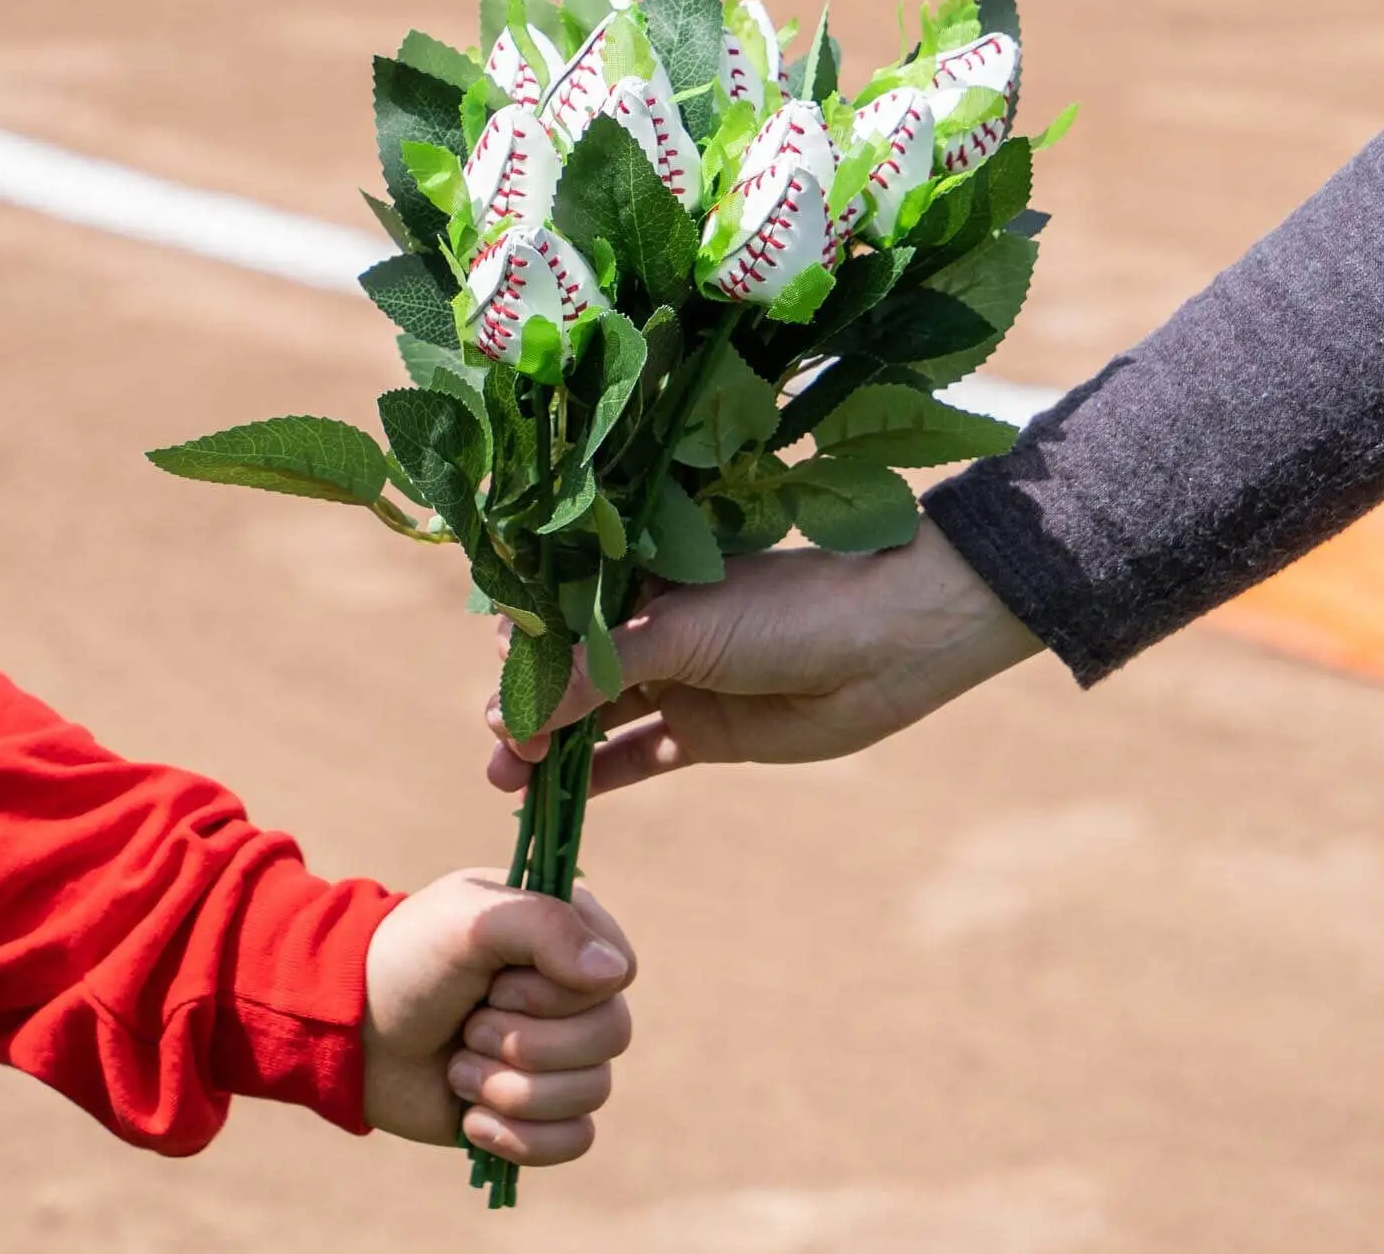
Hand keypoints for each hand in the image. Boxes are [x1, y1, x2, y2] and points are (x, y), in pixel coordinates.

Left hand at [362, 869, 634, 1164]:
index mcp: (567, 934)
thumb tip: (615, 976)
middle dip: (527, 1041)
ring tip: (459, 1065)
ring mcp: (559, 1054)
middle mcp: (572, 993)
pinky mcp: (538, 1110)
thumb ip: (545, 928)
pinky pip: (572, 1141)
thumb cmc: (408, 958)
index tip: (501, 980)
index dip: (562, 989)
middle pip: (610, 1035)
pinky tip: (471, 1117)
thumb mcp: (470, 920)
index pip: (618, 972)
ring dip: (511, 1087)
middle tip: (470, 1024)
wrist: (349, 1031)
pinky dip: (519, 1137)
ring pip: (591, 1091)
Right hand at [487, 518, 1041, 794]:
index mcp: (642, 583)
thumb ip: (597, 671)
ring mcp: (678, 682)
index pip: (558, 615)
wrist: (887, 643)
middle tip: (502, 748)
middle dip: (527, 708)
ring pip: (596, 719)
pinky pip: (639, 756)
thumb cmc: (784, 610)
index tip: (496, 687)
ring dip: (551, 748)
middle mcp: (652, 630)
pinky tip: (560, 800)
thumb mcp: (680, 631)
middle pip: (570, 673)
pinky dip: (599, 776)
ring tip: (509, 782)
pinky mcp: (706, 732)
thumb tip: (512, 713)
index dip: (520, 651)